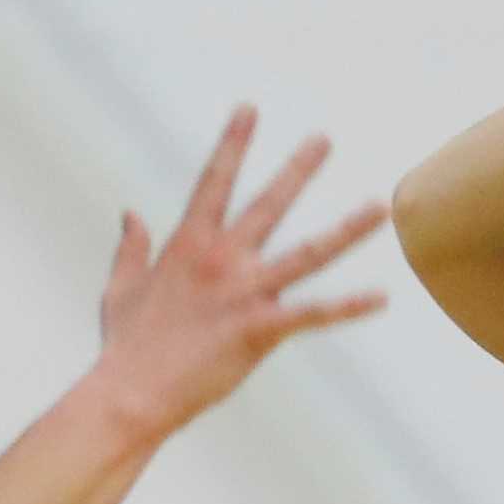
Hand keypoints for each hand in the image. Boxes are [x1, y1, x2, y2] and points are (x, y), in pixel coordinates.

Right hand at [95, 107, 387, 436]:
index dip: (233, 144)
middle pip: (269, 204)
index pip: (214, 181)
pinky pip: (314, 313)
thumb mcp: (121, 286)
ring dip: (348, 229)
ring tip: (381, 206)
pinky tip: (382, 297)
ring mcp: (244, 293)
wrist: (130, 393)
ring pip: (309, 253)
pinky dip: (349, 306)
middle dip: (298, 169)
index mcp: (188, 244)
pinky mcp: (261, 329)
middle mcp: (222, 260)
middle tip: (325, 138)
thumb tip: (130, 213)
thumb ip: (130, 247)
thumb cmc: (125, 345)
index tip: (249, 110)